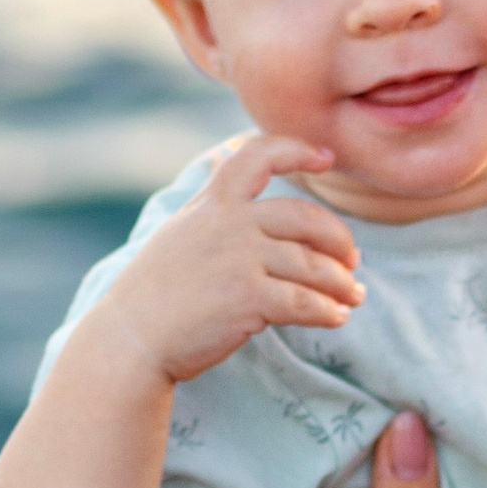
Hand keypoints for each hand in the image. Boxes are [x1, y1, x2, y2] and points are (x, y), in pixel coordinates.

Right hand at [87, 132, 362, 390]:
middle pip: (306, 219)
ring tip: (353, 296)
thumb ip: (213, 198)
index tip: (326, 157)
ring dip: (341, 284)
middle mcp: (229, 222)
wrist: (133, 337)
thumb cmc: (158, 290)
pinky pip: (305, 302)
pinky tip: (337, 317)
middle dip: (338, 239)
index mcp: (214, 202)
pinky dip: (327, 311)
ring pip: (312, 265)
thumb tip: (227, 155)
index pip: (258, 155)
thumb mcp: (181, 228)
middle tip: (352, 260)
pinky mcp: (248, 298)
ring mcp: (239, 258)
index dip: (297, 150)